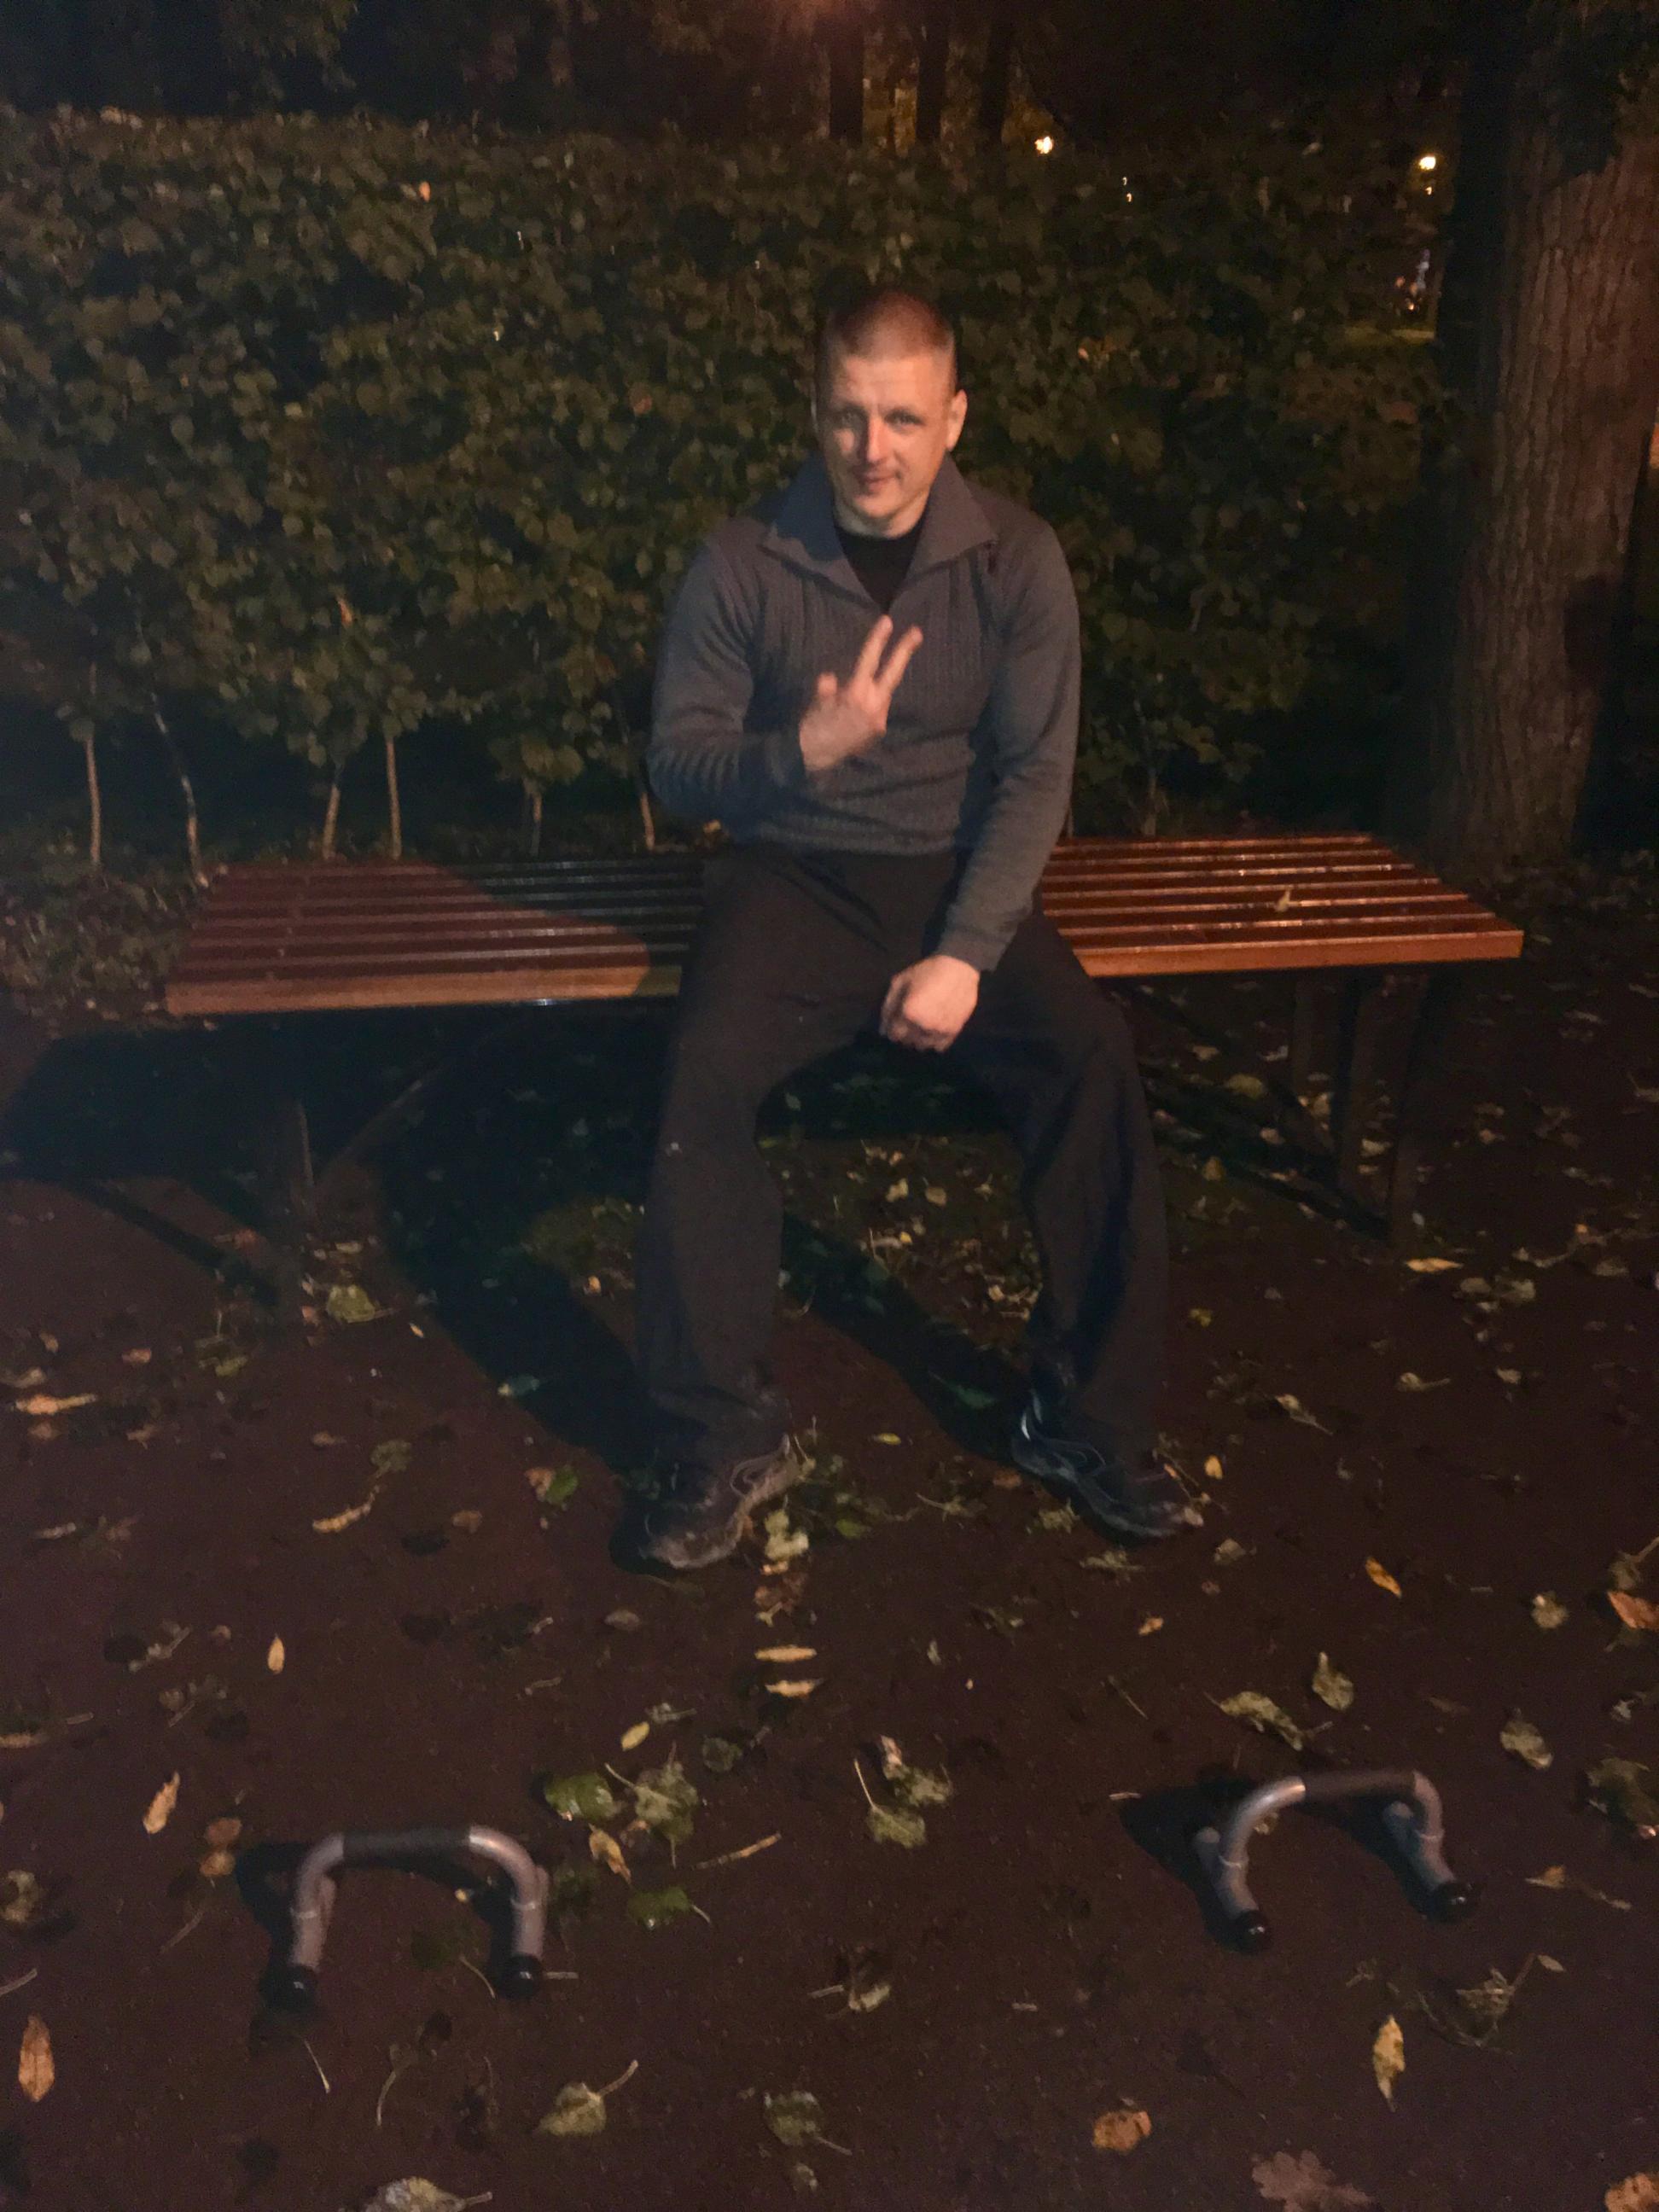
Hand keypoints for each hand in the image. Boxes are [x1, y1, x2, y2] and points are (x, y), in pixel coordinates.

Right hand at [798, 613, 922, 774]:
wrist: (818, 757)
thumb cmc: (814, 726)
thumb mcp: (816, 703)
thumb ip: (825, 690)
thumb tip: (829, 679)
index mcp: (856, 694)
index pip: (869, 660)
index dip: (878, 640)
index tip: (887, 621)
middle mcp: (873, 705)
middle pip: (892, 673)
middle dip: (904, 652)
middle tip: (917, 632)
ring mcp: (879, 719)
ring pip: (885, 692)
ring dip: (881, 683)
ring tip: (862, 690)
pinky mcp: (879, 729)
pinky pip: (879, 707)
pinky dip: (873, 702)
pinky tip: (859, 709)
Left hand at [880, 954, 980, 1052]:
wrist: (959, 968)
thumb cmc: (926, 972)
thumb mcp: (900, 982)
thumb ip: (888, 1006)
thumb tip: (883, 1031)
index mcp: (908, 1014)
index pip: (894, 1035)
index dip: (893, 1029)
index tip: (897, 1022)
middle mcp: (923, 1026)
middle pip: (908, 1042)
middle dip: (905, 1034)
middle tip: (910, 1022)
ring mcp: (939, 1031)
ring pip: (923, 1046)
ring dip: (919, 1039)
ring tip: (922, 1027)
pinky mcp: (954, 1032)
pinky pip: (939, 1047)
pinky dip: (934, 1042)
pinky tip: (934, 1030)